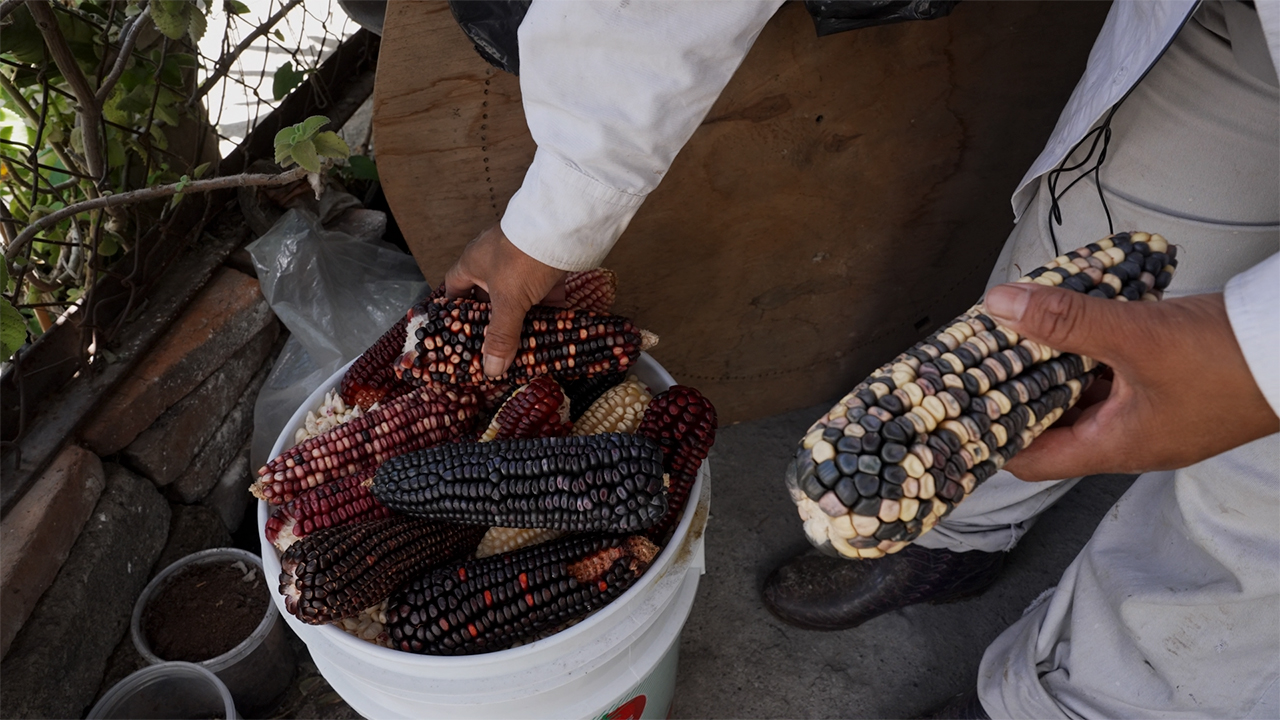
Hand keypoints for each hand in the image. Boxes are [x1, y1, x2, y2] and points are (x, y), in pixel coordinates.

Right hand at [444, 225, 566, 377]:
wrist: (565, 227)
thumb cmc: (524, 256)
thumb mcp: (508, 299)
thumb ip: (501, 335)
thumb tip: (492, 370)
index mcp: (473, 264)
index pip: (454, 290)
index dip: (454, 312)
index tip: (457, 336)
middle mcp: (494, 263)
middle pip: (488, 301)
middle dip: (492, 325)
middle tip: (492, 352)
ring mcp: (522, 266)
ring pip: (517, 301)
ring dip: (520, 323)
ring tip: (520, 352)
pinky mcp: (547, 270)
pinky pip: (543, 298)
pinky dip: (546, 316)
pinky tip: (549, 337)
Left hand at [983, 283, 1277, 480]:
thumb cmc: (1229, 359)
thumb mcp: (1137, 337)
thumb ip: (1066, 321)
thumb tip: (999, 305)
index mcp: (1113, 447)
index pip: (1029, 460)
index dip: (989, 438)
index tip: (956, 408)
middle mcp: (1126, 438)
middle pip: (1050, 424)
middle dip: (1013, 391)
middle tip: (975, 359)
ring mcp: (1148, 413)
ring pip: (1080, 394)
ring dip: (1049, 366)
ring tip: (1009, 333)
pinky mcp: (1165, 385)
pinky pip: (1110, 374)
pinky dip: (1084, 352)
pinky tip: (1065, 321)